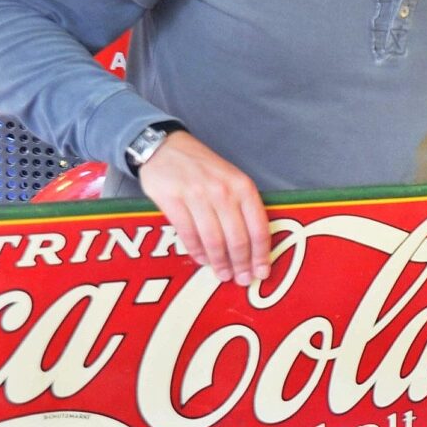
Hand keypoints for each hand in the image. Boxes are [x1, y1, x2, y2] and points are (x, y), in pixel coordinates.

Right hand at [133, 131, 268, 283]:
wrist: (164, 147)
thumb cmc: (202, 168)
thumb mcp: (231, 178)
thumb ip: (243, 207)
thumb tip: (253, 246)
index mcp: (242, 186)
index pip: (258, 228)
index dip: (261, 255)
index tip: (262, 272)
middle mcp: (222, 191)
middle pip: (237, 239)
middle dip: (241, 264)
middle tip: (242, 279)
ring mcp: (196, 195)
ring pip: (213, 240)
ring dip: (220, 263)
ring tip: (223, 275)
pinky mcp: (173, 200)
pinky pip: (189, 235)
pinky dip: (197, 252)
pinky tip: (202, 260)